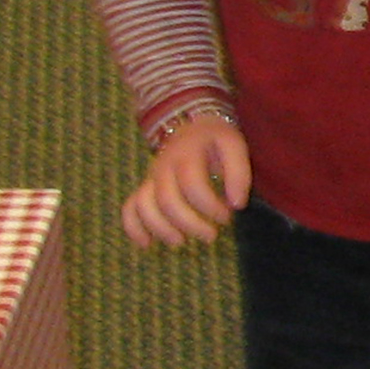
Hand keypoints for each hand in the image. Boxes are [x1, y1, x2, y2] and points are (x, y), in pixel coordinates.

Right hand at [123, 112, 250, 246]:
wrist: (190, 124)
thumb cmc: (215, 139)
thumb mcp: (234, 145)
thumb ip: (239, 173)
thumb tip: (237, 204)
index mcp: (187, 155)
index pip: (192, 184)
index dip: (209, 205)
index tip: (228, 216)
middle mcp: (163, 167)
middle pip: (167, 200)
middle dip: (189, 223)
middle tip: (211, 236)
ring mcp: (151, 178)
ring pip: (144, 206)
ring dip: (160, 228)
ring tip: (181, 242)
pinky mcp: (146, 187)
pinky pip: (130, 207)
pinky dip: (133, 227)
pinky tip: (146, 244)